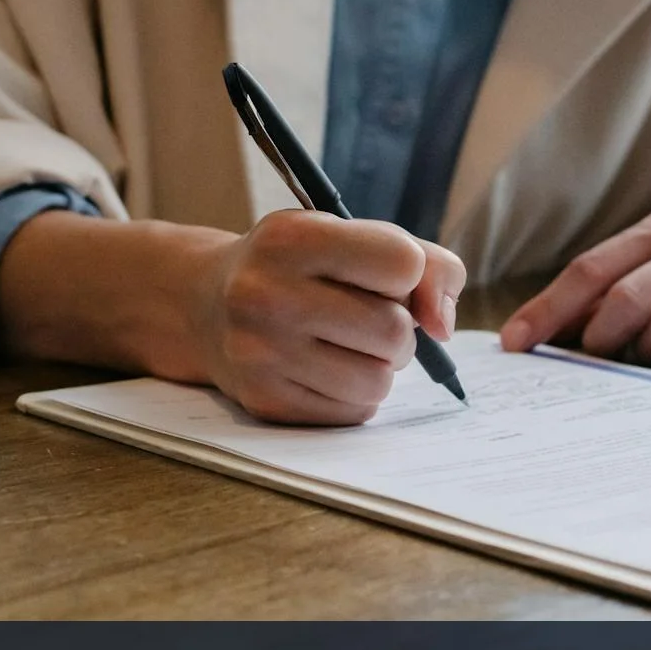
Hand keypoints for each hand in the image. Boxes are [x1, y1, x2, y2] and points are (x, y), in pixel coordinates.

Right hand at [192, 211, 464, 425]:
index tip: (384, 276)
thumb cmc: (300, 267)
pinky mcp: (264, 400)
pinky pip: (354, 412)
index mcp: (292, 238)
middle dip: (400, 329)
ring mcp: (260, 352)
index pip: (402, 263)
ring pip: (378, 380)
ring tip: (351, 346)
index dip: (408, 274)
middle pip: (394, 330)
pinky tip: (327, 370)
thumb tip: (443, 325)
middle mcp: (266, 294)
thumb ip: (425, 263)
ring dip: (381, 367)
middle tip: (372, 319)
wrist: (207, 305)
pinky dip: (356, 395)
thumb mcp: (351, 237)